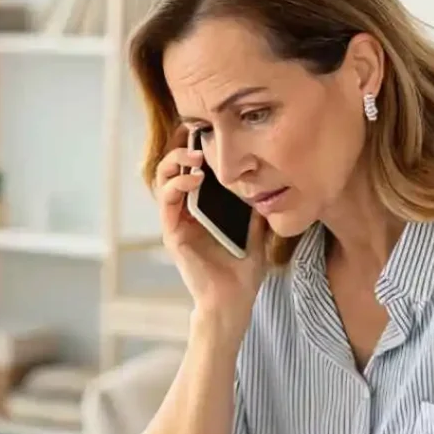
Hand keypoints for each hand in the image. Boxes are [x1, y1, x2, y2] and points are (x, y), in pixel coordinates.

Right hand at [154, 128, 267, 321]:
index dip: (192, 148)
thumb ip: (256, 209)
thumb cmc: (242, 274)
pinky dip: (178, 185)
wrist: (233, 302)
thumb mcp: (257, 233)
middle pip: (172, 169)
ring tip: (197, 155)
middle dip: (181, 148)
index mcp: (201, 211)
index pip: (190, 171)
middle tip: (198, 137)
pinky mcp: (173, 234)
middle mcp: (184, 214)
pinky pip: (167, 202)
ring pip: (164, 180)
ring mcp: (176, 223)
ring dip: (176, 162)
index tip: (206, 130)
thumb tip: (269, 185)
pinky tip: (195, 177)